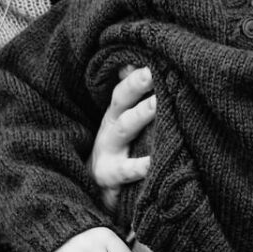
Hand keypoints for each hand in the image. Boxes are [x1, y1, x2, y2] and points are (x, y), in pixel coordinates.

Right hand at [90, 66, 155, 212]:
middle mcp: (109, 128)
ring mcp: (107, 151)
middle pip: (121, 101)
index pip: (123, 88)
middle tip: (153, 71)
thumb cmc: (115, 152)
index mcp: (114, 114)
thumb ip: (129, 96)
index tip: (151, 59)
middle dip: (136, 85)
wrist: (95, 192)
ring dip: (140, 114)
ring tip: (158, 103)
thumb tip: (132, 64)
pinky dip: (140, 166)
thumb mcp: (119, 123)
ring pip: (124, 129)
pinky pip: (126, 170)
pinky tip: (153, 162)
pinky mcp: (110, 176)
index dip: (135, 74)